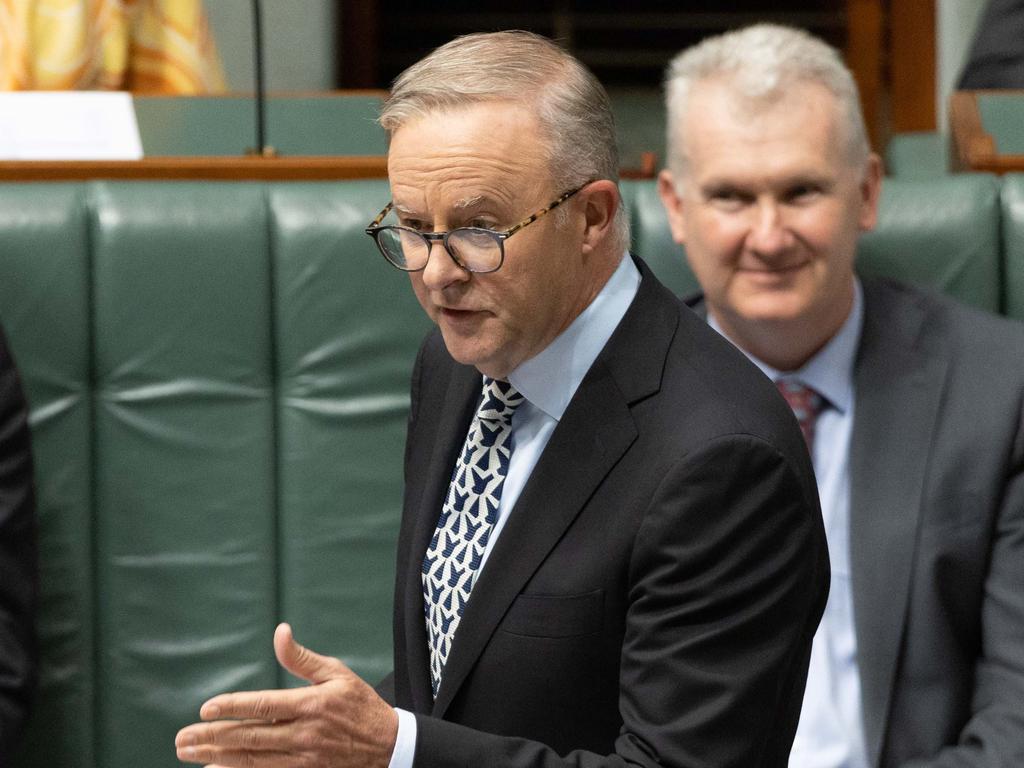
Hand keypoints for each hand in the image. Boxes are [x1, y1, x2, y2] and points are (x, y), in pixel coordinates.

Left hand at [175, 623, 397, 767]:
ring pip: (253, 761)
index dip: (233, 708)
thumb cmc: (360, 704)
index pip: (264, 706)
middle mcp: (305, 735)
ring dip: (217, 758)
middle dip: (212, 738)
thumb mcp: (336, 673)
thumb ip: (302, 658)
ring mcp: (304, 759)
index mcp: (312, 705)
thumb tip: (280, 632)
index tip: (205, 709)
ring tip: (189, 754)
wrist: (388, 746)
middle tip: (181, 739)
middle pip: (250, 738)